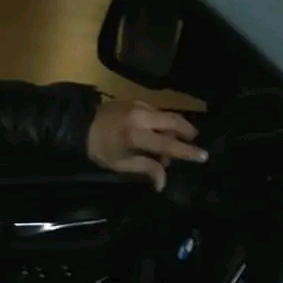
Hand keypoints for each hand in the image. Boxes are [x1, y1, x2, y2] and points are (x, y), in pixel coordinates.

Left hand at [87, 100, 206, 191]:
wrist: (79, 123)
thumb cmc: (99, 148)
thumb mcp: (120, 164)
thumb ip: (145, 169)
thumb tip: (163, 183)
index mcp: (135, 135)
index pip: (167, 145)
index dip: (186, 152)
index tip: (203, 156)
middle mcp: (141, 117)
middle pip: (174, 121)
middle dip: (188, 132)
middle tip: (194, 143)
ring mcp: (139, 105)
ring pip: (167, 114)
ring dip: (175, 128)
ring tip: (172, 143)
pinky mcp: (136, 100)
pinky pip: (157, 110)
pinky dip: (163, 121)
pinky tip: (160, 133)